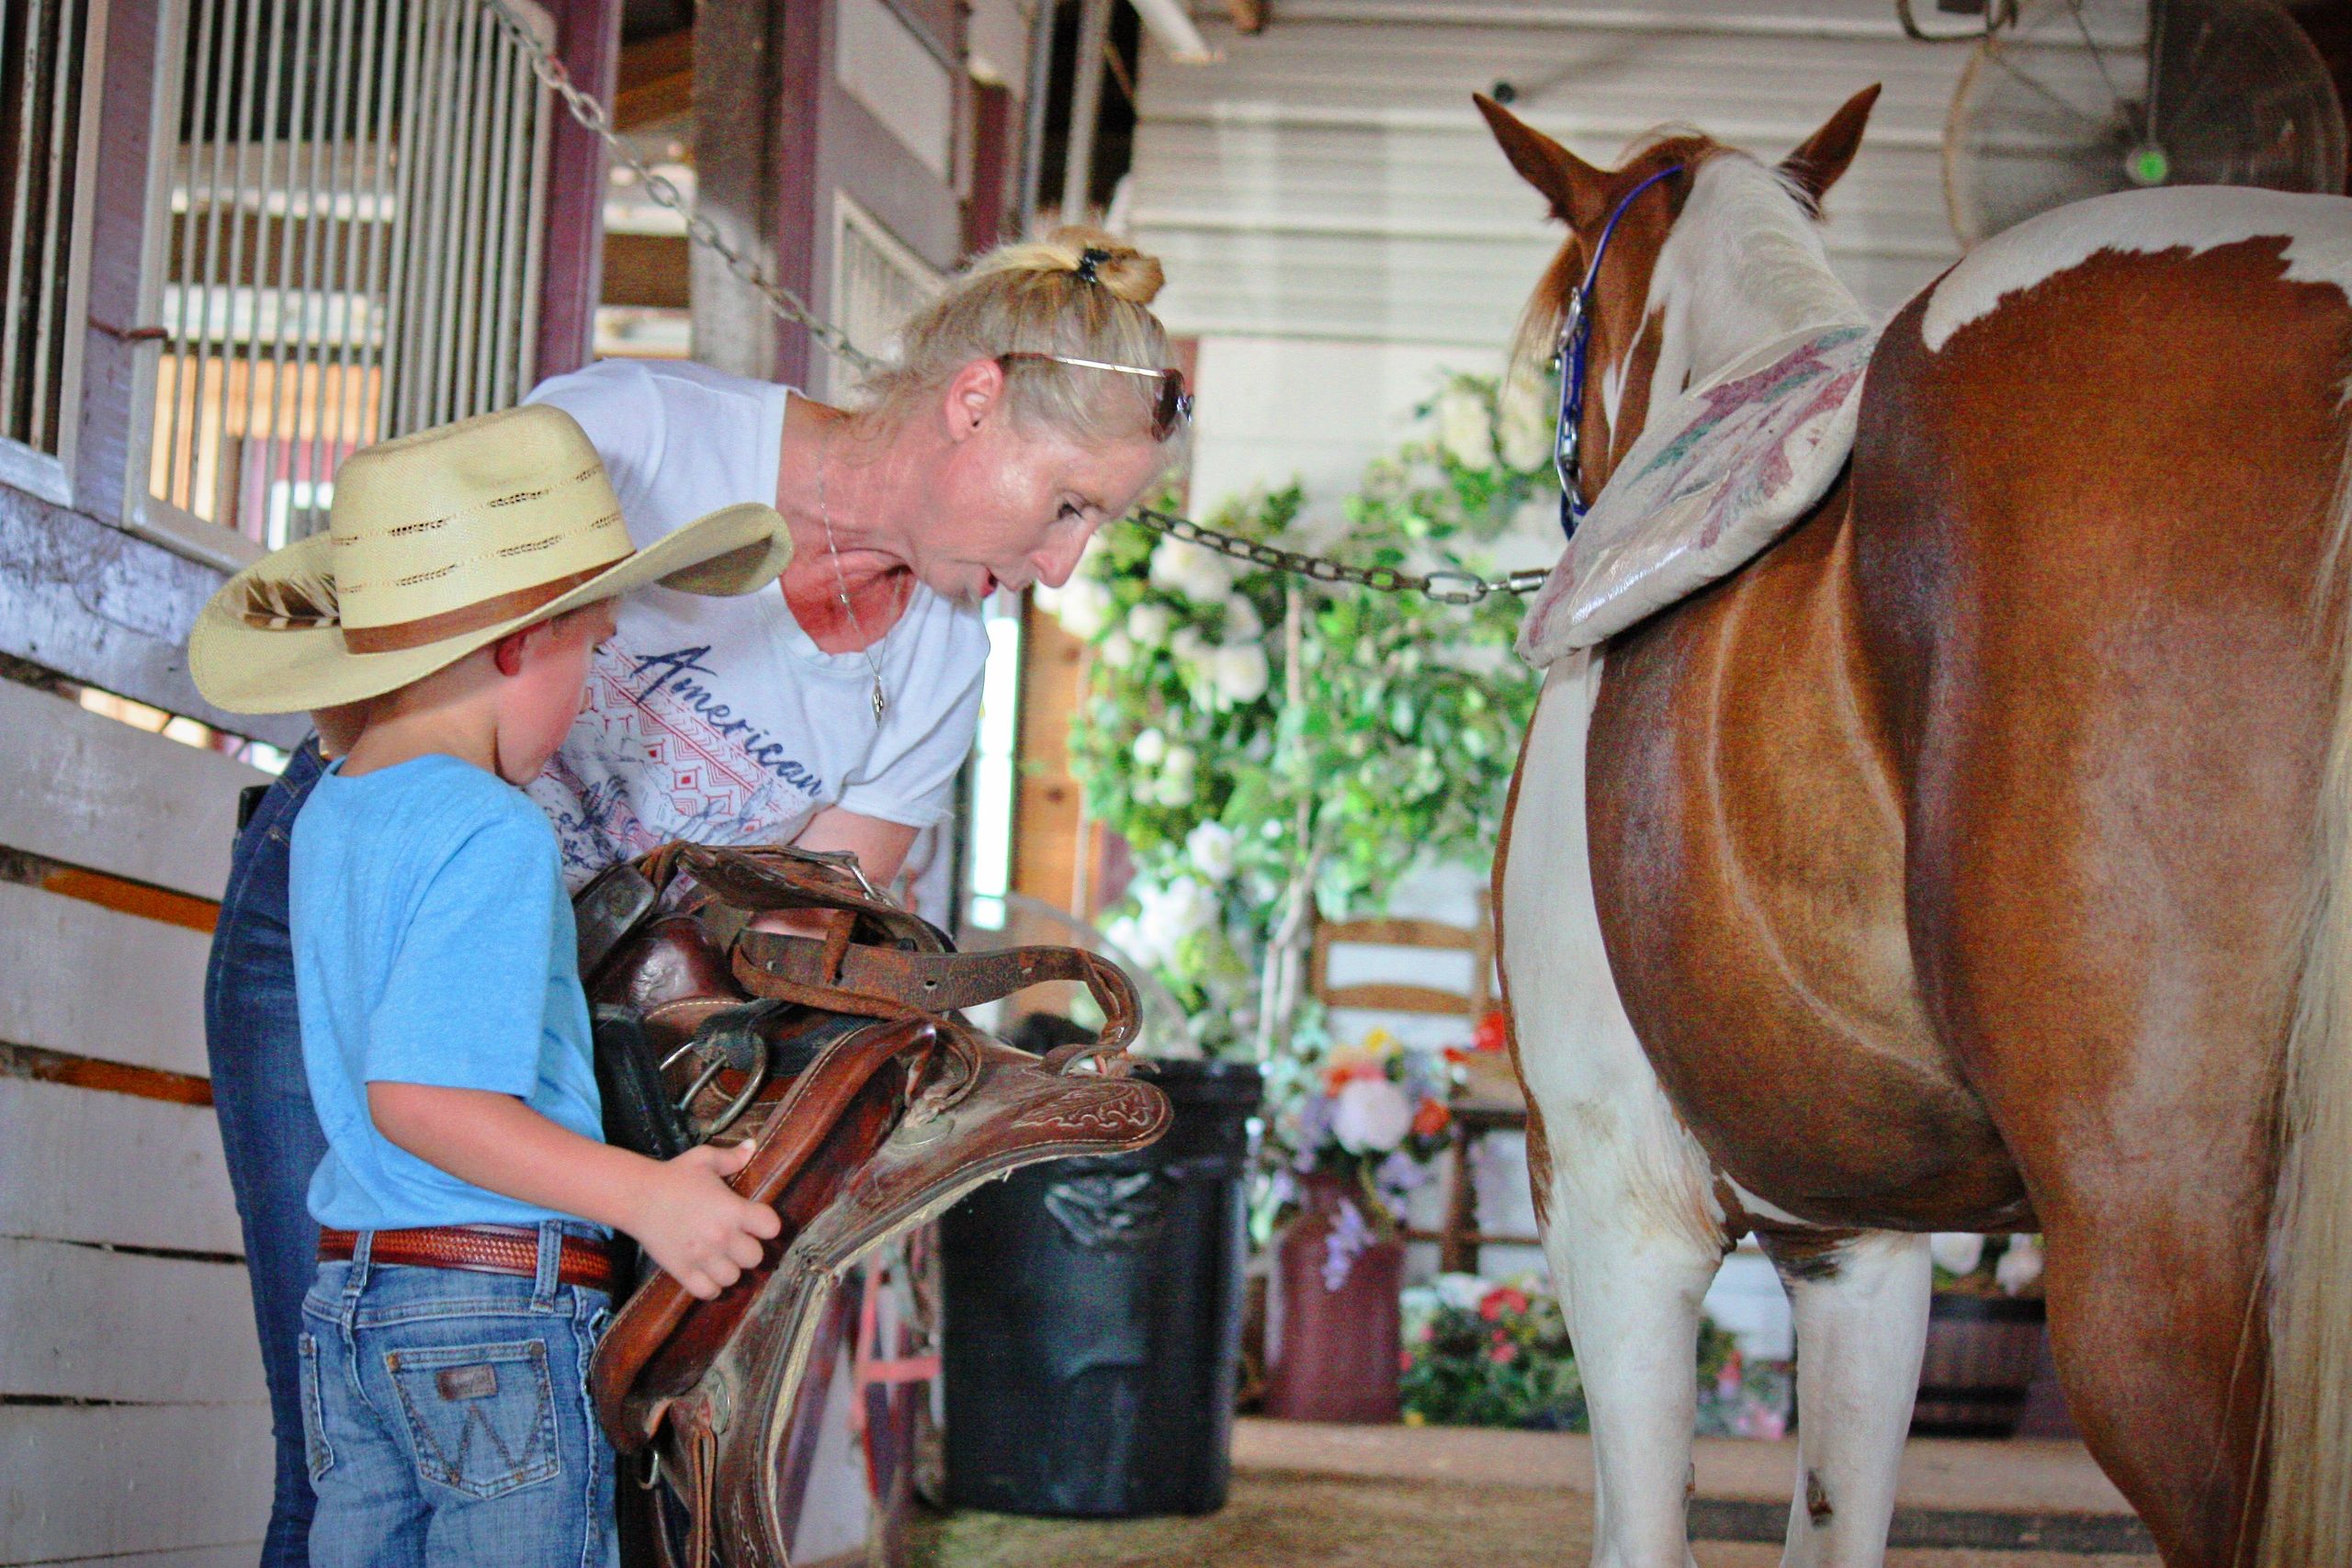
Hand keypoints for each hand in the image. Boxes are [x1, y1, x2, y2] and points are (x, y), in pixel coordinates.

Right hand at [624, 1141, 782, 1300]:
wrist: (637, 1195)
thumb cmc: (673, 1176)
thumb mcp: (704, 1159)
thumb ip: (732, 1157)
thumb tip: (753, 1145)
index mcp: (732, 1209)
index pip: (771, 1227)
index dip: (767, 1224)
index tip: (757, 1221)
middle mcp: (721, 1236)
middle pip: (755, 1257)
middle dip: (749, 1249)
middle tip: (737, 1241)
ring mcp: (702, 1257)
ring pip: (733, 1277)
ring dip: (730, 1268)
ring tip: (721, 1257)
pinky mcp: (682, 1271)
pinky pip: (708, 1292)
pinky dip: (711, 1286)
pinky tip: (707, 1273)